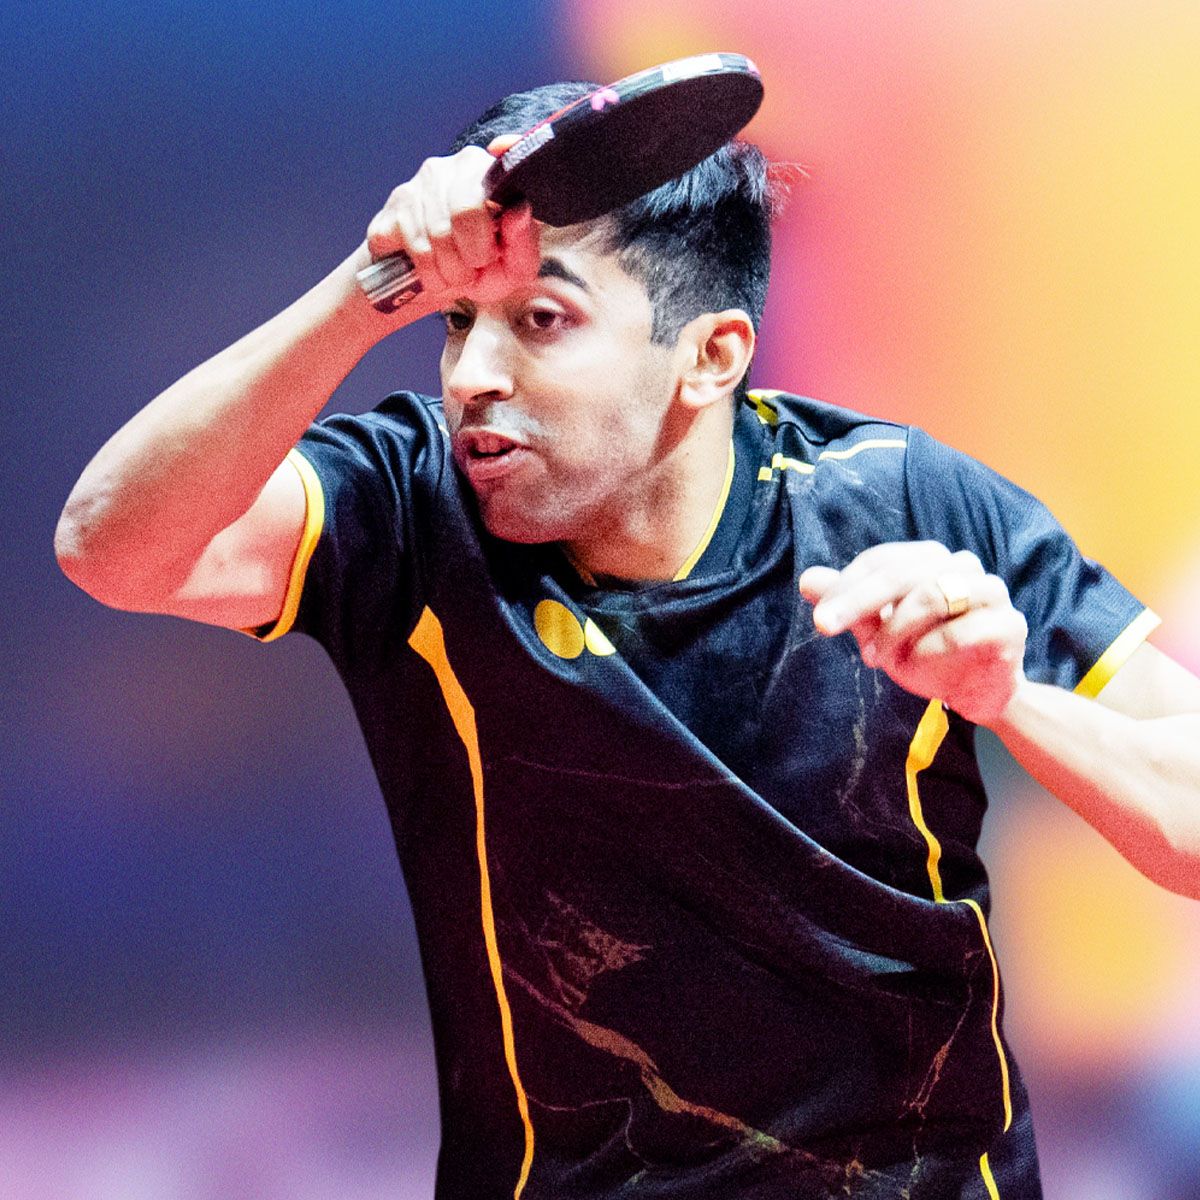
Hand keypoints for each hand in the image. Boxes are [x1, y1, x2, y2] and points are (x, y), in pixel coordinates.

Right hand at [362, 134, 540, 310]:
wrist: (435, 286)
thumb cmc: (481, 272)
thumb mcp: (512, 268)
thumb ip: (524, 242)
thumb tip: (518, 211)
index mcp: (495, 175)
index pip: (503, 171)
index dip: (505, 179)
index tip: (501, 222)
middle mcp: (459, 166)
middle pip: (467, 209)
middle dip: (472, 256)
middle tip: (473, 271)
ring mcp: (423, 181)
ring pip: (437, 232)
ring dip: (449, 270)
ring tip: (453, 276)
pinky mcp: (396, 205)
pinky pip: (414, 243)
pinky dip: (427, 271)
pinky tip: (431, 272)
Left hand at [797, 542, 1027, 725]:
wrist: (975, 692)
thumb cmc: (925, 653)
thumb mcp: (879, 630)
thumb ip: (849, 605)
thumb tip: (807, 580)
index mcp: (930, 559)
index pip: (882, 560)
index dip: (847, 586)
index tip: (821, 618)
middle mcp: (962, 566)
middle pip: (903, 572)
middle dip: (859, 601)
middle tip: (826, 627)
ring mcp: (991, 591)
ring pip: (934, 594)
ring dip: (896, 630)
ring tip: (877, 658)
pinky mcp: (1009, 625)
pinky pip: (965, 630)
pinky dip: (933, 648)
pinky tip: (920, 664)